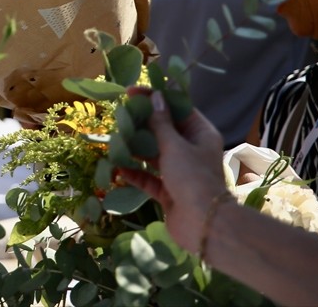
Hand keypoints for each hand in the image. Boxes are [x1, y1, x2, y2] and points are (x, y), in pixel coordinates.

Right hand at [117, 89, 229, 253]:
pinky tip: (117, 168)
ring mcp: (179, 171)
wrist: (203, 224)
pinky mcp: (168, 191)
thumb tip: (156, 96)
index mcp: (200, 134)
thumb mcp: (174, 145)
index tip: (131, 92)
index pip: (177, 108)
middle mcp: (191, 150)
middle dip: (141, 124)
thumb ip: (161, 122)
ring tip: (114, 140)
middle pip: (163, 130)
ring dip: (135, 148)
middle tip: (118, 116)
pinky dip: (134, 173)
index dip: (155, 98)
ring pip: (153, 154)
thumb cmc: (192, 177)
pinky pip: (148, 177)